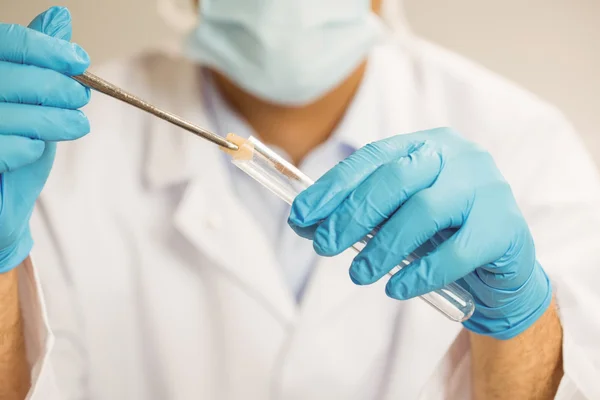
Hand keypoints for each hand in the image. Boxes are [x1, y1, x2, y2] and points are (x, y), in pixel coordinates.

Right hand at [0, 7, 90, 271]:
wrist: (4, 205)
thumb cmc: (17, 147)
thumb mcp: (34, 101)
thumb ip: (39, 63)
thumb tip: (59, 17)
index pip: (7, 42)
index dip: (46, 48)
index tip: (81, 60)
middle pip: (9, 74)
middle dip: (56, 85)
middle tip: (83, 97)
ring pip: (6, 111)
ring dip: (52, 117)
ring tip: (78, 124)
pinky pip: (0, 146)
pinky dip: (26, 146)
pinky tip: (35, 149)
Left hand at [288, 128, 551, 338]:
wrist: (501, 267)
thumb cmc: (441, 234)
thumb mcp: (398, 215)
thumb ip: (360, 213)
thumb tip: (304, 222)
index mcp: (428, 145)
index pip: (373, 158)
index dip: (334, 186)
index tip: (301, 213)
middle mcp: (459, 157)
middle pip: (396, 178)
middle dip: (353, 214)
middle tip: (324, 246)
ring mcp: (486, 188)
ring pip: (424, 211)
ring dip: (383, 247)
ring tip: (358, 273)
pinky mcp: (504, 228)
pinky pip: (456, 252)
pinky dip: (421, 273)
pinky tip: (397, 287)